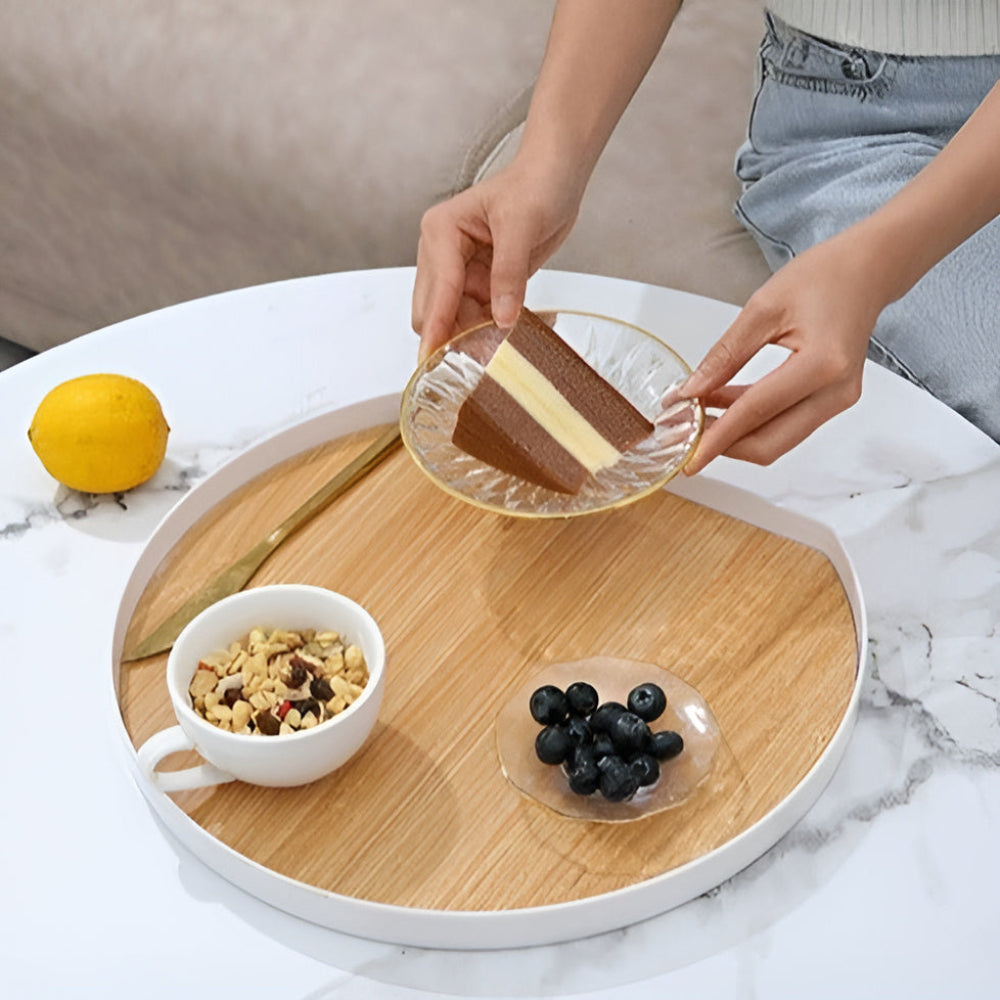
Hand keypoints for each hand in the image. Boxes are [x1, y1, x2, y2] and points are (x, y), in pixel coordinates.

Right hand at [411, 159, 582, 360]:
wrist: (555, 178)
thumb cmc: (535, 185)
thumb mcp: (522, 226)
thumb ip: (509, 274)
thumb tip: (501, 317)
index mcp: (441, 231)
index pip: (437, 289)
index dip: (437, 326)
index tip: (431, 360)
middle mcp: (441, 253)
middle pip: (433, 310)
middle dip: (452, 334)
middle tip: (480, 357)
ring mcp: (458, 270)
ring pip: (453, 318)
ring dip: (471, 334)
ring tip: (499, 348)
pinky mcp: (478, 282)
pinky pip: (475, 316)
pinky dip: (489, 327)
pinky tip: (511, 331)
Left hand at [679, 233, 886, 473]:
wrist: (866, 271)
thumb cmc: (824, 277)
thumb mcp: (762, 308)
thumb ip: (725, 355)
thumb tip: (692, 390)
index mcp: (822, 364)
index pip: (756, 412)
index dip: (717, 437)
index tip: (688, 457)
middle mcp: (837, 391)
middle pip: (770, 443)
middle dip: (724, 447)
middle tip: (685, 437)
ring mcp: (839, 400)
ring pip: (777, 440)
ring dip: (736, 436)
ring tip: (698, 416)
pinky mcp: (833, 401)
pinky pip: (786, 425)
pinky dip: (752, 423)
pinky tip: (722, 406)